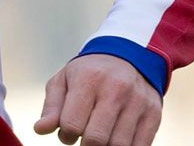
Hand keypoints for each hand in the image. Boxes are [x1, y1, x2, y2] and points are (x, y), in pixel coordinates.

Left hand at [33, 55, 162, 145]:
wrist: (129, 56)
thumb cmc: (89, 73)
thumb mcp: (64, 80)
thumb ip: (51, 107)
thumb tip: (39, 129)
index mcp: (88, 80)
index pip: (72, 124)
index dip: (65, 135)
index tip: (68, 131)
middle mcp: (115, 90)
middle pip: (96, 139)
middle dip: (84, 145)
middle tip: (83, 136)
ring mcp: (138, 103)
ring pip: (118, 145)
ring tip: (99, 136)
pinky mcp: (154, 115)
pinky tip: (115, 139)